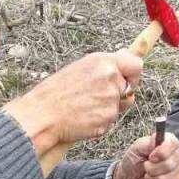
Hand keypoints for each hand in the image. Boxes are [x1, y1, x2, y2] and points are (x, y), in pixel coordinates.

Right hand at [2, 51, 141, 149]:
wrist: (42, 115)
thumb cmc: (54, 93)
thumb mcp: (78, 68)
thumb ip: (103, 66)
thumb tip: (123, 58)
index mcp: (102, 62)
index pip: (136, 65)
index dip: (133, 74)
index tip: (128, 78)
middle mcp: (110, 78)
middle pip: (129, 87)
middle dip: (118, 93)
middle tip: (96, 97)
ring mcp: (111, 100)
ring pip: (119, 105)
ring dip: (108, 108)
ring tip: (85, 106)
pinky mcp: (108, 118)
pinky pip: (110, 120)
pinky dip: (100, 121)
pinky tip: (83, 117)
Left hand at [113, 132, 178, 178]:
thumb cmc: (134, 162)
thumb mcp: (136, 149)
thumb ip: (146, 143)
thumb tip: (156, 140)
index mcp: (169, 143)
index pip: (173, 144)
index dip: (160, 152)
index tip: (150, 157)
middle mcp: (178, 156)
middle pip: (169, 164)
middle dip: (151, 168)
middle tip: (146, 167)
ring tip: (148, 177)